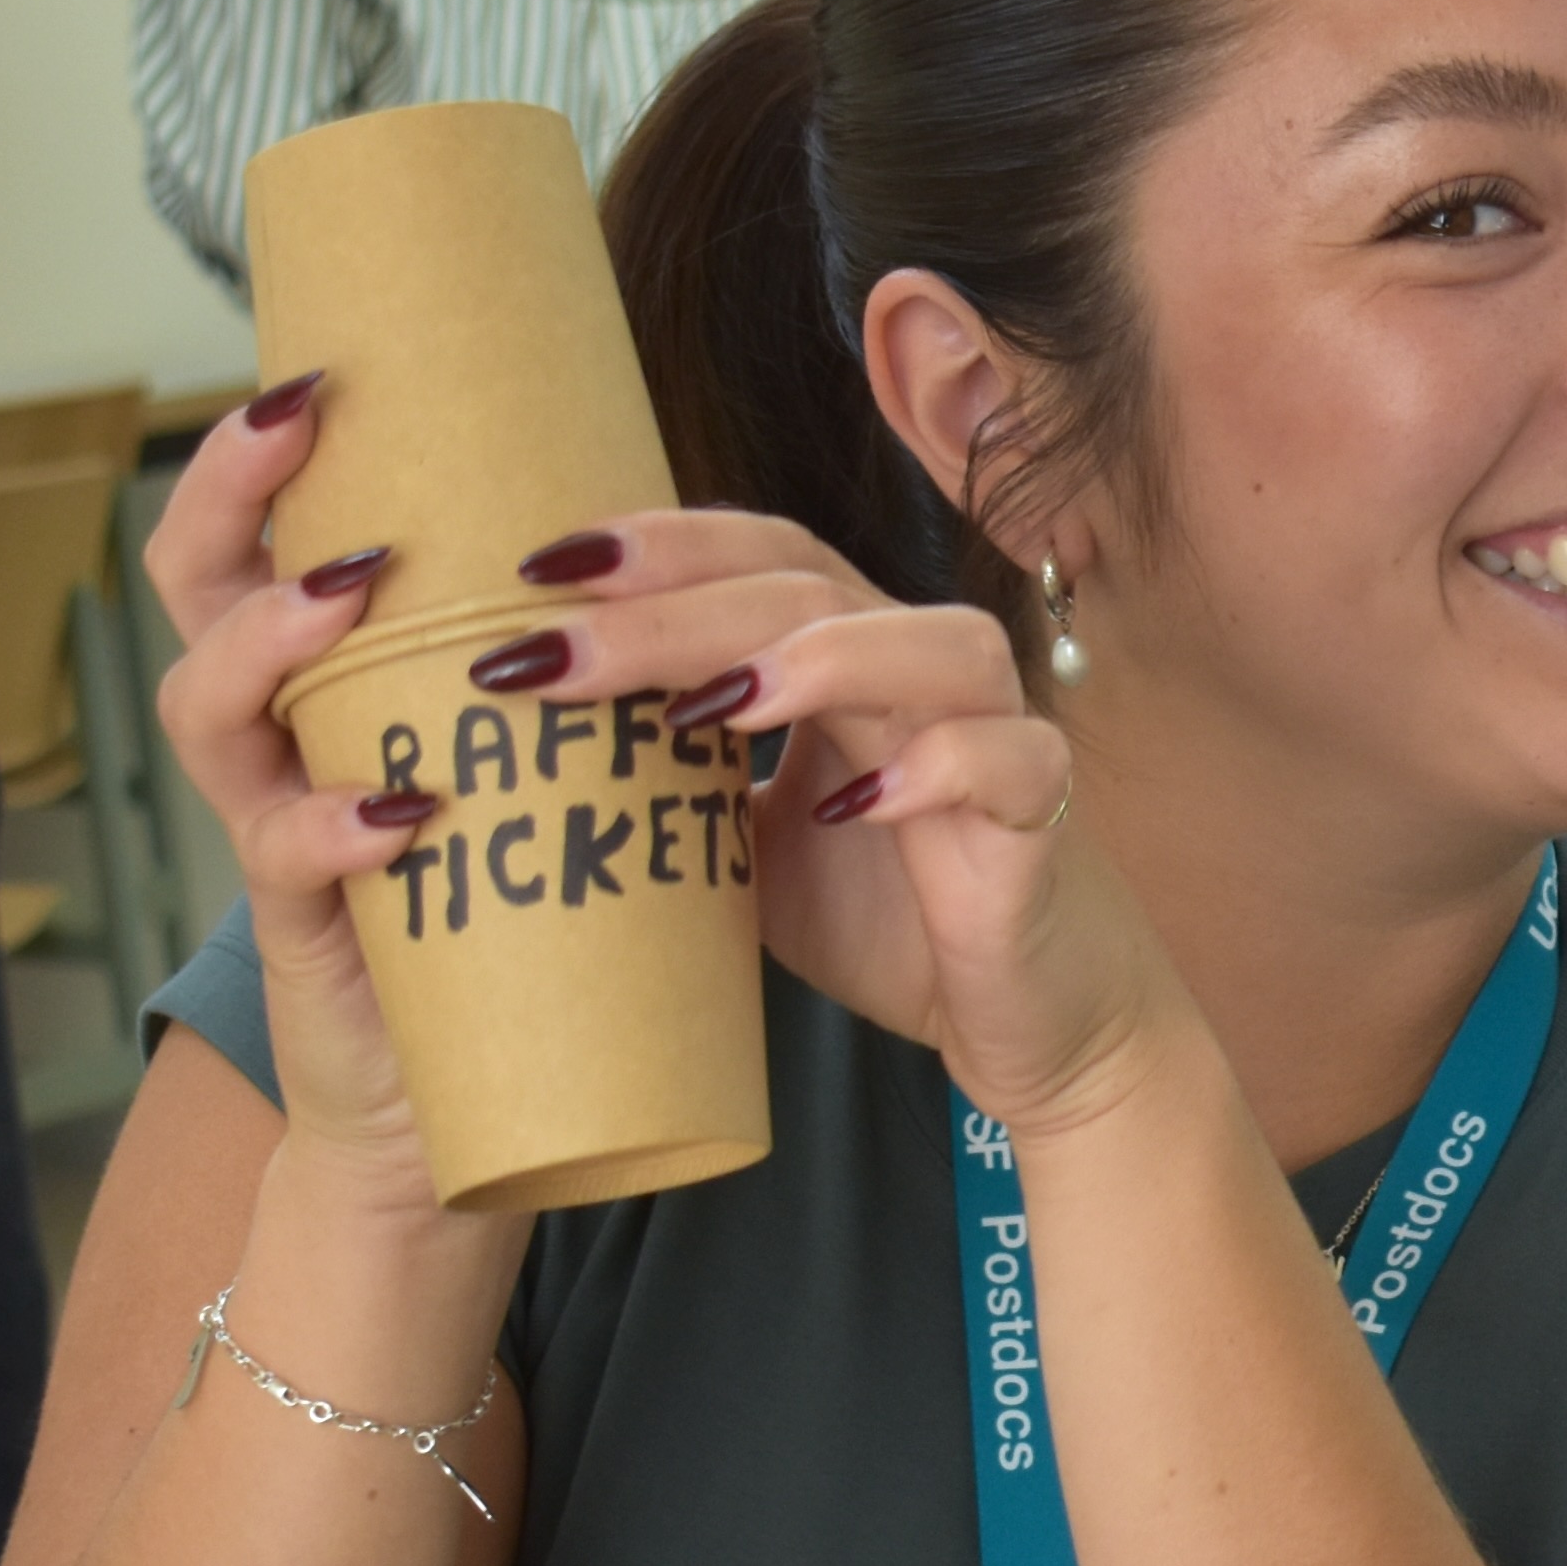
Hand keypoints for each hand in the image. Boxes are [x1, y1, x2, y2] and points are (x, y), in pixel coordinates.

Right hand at [141, 381, 481, 1228]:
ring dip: (276, 641)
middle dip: (227, 499)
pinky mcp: (306, 932)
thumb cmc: (519, 915)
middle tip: (291, 428)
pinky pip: (282, 859)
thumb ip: (557, 671)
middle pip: (191, 590)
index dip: (258, 459)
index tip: (316, 375)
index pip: (255, 540)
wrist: (476, 1110)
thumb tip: (658, 538)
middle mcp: (276, 741)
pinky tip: (395, 815)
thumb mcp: (534, 763)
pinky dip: (335, 828)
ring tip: (348, 600)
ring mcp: (275, 830)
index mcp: (328, 684)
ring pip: (210, 707)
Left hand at [431, 513, 1173, 1150]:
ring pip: (928, 644)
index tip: (533, 570)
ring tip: (707, 701)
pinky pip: (1006, 762)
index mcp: (846, 658)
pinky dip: (937, 767)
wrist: (1027, 1017)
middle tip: (550, 651)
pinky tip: (856, 803)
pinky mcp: (1043, 817)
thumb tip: (523, 767)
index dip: (655, 547)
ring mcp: (993, 735)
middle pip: (808, 587)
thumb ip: (670, 788)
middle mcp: (921, 671)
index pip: (756, 555)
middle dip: (671, 611)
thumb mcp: (746, 849)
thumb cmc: (891, 917)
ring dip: (815, 658)